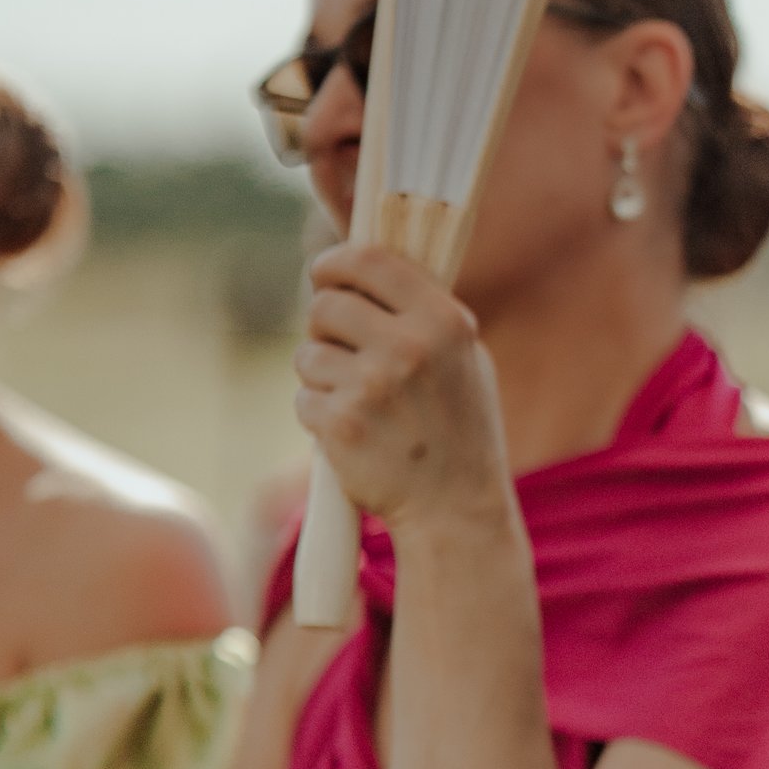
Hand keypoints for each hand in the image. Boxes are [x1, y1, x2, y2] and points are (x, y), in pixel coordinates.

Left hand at [295, 245, 511, 531]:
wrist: (455, 509)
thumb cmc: (460, 429)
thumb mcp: (464, 358)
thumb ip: (421, 312)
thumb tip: (362, 268)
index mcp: (444, 320)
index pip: (370, 259)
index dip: (335, 261)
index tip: (324, 272)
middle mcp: (409, 346)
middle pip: (327, 304)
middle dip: (324, 326)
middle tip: (344, 352)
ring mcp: (373, 386)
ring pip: (308, 353)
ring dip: (321, 375)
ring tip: (360, 403)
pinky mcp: (342, 423)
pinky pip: (304, 399)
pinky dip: (320, 414)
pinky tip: (354, 434)